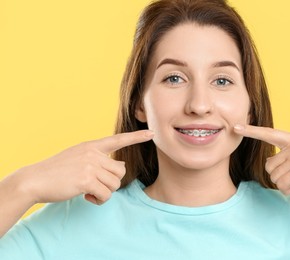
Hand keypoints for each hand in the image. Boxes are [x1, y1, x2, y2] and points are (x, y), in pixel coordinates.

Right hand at [18, 130, 153, 204]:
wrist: (34, 180)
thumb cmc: (56, 172)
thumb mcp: (78, 158)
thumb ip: (97, 159)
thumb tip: (120, 165)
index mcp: (91, 146)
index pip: (118, 139)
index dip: (136, 137)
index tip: (151, 134)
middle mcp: (93, 153)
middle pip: (120, 171)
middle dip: (111, 182)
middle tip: (96, 186)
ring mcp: (90, 165)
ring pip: (115, 184)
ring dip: (104, 192)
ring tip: (89, 191)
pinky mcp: (86, 179)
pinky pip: (106, 194)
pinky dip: (98, 200)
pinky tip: (86, 196)